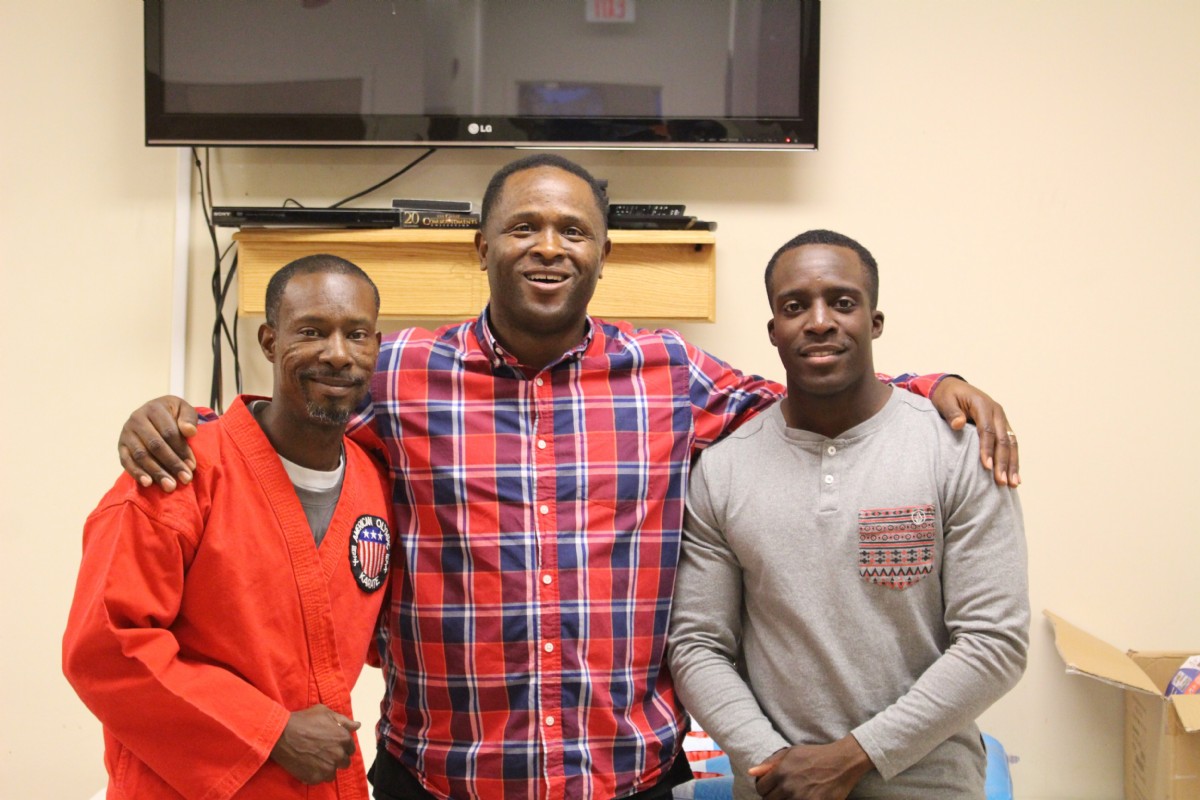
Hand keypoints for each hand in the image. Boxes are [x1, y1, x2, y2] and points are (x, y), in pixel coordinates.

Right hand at [117, 396, 198, 491]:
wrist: (154, 413)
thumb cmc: (173, 414)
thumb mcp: (183, 409)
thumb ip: (189, 418)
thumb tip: (190, 431)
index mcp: (154, 409)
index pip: (169, 432)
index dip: (181, 450)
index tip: (192, 466)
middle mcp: (137, 419)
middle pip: (155, 445)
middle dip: (172, 464)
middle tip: (185, 479)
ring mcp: (126, 433)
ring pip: (141, 455)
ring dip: (156, 472)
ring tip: (170, 486)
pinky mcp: (120, 446)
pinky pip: (126, 461)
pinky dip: (137, 473)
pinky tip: (148, 483)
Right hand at [269, 704, 360, 784]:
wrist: (282, 734)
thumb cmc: (303, 720)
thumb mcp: (325, 713)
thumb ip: (344, 721)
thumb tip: (357, 725)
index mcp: (343, 738)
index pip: (350, 748)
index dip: (342, 746)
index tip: (332, 745)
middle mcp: (338, 754)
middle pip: (344, 762)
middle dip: (336, 758)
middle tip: (324, 753)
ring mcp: (327, 767)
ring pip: (333, 773)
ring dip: (327, 768)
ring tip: (316, 760)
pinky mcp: (315, 777)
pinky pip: (321, 780)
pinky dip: (316, 774)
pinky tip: (308, 765)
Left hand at [748, 736, 872, 799]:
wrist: (842, 763)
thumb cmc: (815, 755)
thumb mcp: (791, 753)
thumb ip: (770, 763)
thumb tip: (752, 772)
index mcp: (781, 772)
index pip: (761, 789)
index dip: (764, 788)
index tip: (771, 786)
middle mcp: (789, 787)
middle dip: (773, 796)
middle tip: (783, 791)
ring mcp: (802, 798)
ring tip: (791, 794)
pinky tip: (802, 797)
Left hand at [930, 377, 1019, 486]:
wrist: (954, 386)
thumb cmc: (947, 395)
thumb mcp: (944, 400)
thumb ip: (951, 412)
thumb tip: (958, 424)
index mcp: (983, 404)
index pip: (987, 430)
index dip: (987, 449)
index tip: (986, 466)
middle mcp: (996, 412)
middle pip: (1003, 439)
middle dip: (1003, 462)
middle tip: (1001, 481)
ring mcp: (1002, 419)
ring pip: (1011, 443)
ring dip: (1012, 464)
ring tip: (1013, 484)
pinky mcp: (1002, 426)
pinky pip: (1011, 444)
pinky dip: (1013, 460)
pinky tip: (1016, 476)